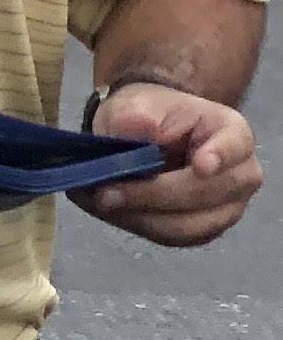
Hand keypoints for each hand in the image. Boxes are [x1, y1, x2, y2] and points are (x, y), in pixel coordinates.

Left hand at [75, 84, 262, 248]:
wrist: (144, 134)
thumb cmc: (148, 114)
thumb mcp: (136, 103)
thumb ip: (137, 114)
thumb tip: (137, 127)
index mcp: (232, 133)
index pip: (234, 146)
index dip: (220, 156)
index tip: (201, 166)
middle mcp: (240, 175)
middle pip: (204, 194)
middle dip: (152, 195)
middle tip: (106, 192)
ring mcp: (226, 208)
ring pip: (187, 225)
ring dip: (140, 216)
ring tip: (99, 201)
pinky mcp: (202, 229)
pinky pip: (173, 237)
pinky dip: (138, 224)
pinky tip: (110, 210)